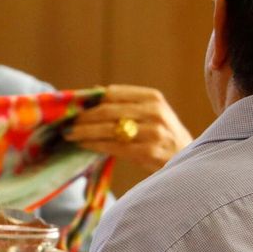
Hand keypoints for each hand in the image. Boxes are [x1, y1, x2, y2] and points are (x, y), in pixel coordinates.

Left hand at [64, 85, 193, 170]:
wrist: (187, 159)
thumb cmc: (161, 134)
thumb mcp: (150, 113)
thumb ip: (124, 103)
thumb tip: (91, 92)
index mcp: (152, 97)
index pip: (112, 93)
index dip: (90, 100)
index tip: (72, 107)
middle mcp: (155, 112)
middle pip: (108, 111)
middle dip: (83, 118)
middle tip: (65, 123)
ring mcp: (154, 132)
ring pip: (109, 129)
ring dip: (84, 132)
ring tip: (69, 134)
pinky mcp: (149, 152)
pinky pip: (114, 146)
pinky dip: (95, 145)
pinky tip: (84, 145)